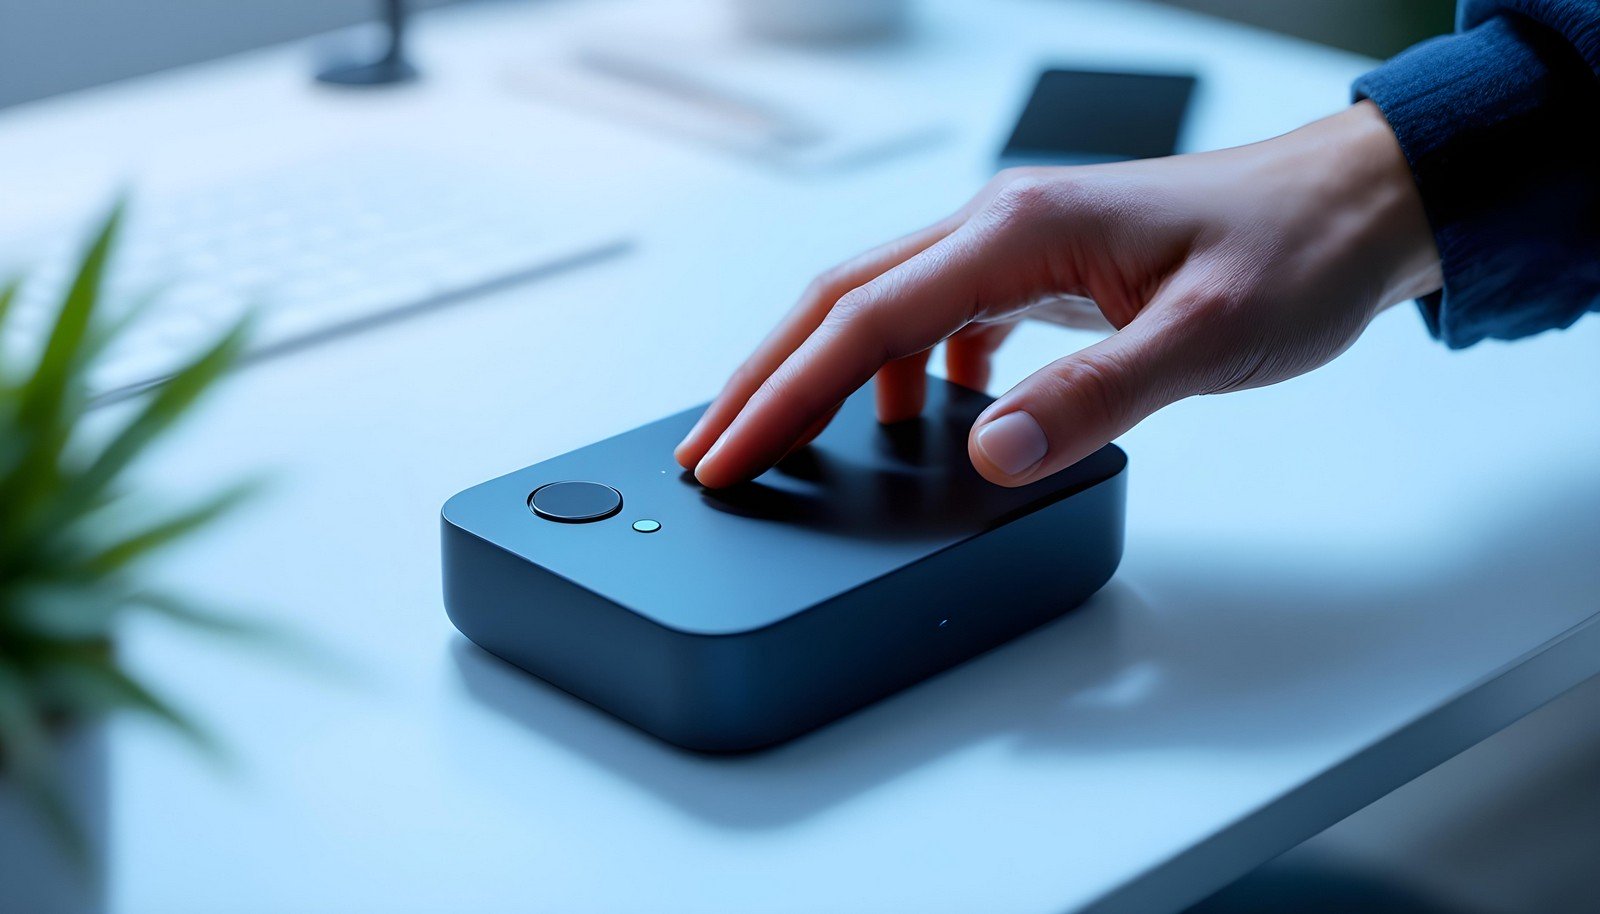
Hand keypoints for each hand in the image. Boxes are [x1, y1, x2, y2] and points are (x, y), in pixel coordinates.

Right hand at [676, 101, 1441, 487]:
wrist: (1354, 204)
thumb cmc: (1293, 256)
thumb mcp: (1206, 335)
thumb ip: (1094, 394)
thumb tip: (988, 448)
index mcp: (1019, 230)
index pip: (864, 317)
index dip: (784, 392)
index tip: (727, 453)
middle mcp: (1000, 224)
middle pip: (842, 300)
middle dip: (765, 379)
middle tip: (709, 451)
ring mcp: (1015, 243)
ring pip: (880, 306)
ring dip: (820, 372)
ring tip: (780, 440)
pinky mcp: (1039, 269)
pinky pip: (938, 316)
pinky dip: (899, 369)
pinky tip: (913, 417)